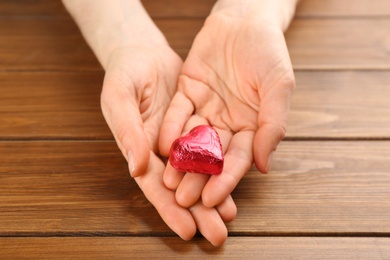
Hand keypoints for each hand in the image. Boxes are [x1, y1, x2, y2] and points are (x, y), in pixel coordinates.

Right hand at [101, 45, 234, 245]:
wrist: (143, 52)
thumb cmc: (124, 74)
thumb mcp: (119, 97)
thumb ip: (127, 132)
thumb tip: (137, 167)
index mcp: (139, 149)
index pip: (155, 186)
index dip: (170, 209)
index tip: (188, 230)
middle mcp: (160, 152)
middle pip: (180, 187)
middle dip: (198, 212)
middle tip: (218, 235)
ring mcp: (180, 140)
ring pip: (199, 172)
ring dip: (214, 194)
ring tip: (230, 216)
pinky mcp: (195, 125)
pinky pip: (210, 147)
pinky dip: (221, 164)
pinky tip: (233, 179)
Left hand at [159, 9, 294, 208]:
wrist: (244, 19)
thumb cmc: (268, 51)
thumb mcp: (279, 86)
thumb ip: (273, 125)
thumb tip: (264, 166)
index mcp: (252, 126)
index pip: (238, 159)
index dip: (225, 179)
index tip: (212, 198)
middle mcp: (227, 123)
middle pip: (211, 156)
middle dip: (198, 177)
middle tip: (183, 199)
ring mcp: (206, 109)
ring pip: (191, 139)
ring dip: (180, 160)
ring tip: (168, 180)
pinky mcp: (188, 93)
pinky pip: (178, 114)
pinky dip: (170, 129)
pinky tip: (162, 145)